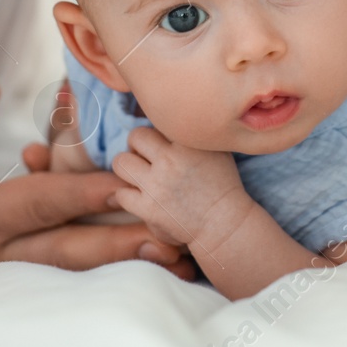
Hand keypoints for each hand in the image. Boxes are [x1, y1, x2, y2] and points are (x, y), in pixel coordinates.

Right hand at [0, 77, 188, 275]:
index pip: (32, 203)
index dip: (79, 192)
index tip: (124, 181)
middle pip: (66, 248)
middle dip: (122, 239)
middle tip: (173, 233)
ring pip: (66, 263)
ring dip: (118, 254)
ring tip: (170, 250)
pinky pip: (52, 260)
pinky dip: (91, 253)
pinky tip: (128, 247)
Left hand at [110, 127, 254, 251]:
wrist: (224, 223)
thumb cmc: (223, 186)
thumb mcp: (217, 150)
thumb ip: (193, 135)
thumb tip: (172, 123)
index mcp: (187, 143)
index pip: (157, 123)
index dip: (157, 134)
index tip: (162, 144)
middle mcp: (170, 160)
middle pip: (135, 136)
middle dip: (137, 145)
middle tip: (145, 157)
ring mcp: (157, 185)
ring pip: (121, 162)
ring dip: (127, 167)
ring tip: (138, 175)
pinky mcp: (148, 209)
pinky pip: (121, 193)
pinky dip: (128, 195)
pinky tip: (140, 197)